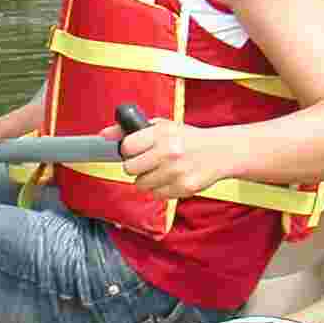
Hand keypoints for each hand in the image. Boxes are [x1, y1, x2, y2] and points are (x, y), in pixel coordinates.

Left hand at [100, 116, 224, 198]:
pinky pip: (156, 195)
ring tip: (162, 170)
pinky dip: (160, 189)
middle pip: (129, 169)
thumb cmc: (188, 138)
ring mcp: (176, 172)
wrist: (220, 152)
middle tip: (148, 162)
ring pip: (141, 184)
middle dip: (136, 166)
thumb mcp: (161, 126)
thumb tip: (103, 134)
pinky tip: (171, 178)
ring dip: (147, 179)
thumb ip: (129, 130)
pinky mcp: (183, 188)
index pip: (126, 147)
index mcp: (161, 134)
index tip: (136, 150)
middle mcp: (168, 153)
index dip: (129, 150)